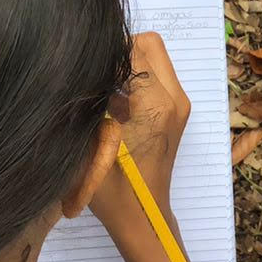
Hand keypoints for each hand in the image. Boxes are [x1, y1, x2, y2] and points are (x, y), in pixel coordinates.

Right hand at [90, 32, 190, 226]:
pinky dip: (134, 80)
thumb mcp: (89, 140)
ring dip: (127, 66)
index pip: (132, 49)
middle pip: (149, 44)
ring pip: (153, 59)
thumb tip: (83, 69)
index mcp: (155, 103)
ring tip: (102, 91)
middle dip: (119, 52)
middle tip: (95, 76)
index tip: (86, 68)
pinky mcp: (174, 112)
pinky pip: (155, 77)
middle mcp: (174, 98)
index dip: (105, 52)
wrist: (141, 216)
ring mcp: (178, 105)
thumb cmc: (110, 187)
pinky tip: (111, 104)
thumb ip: (90, 99)